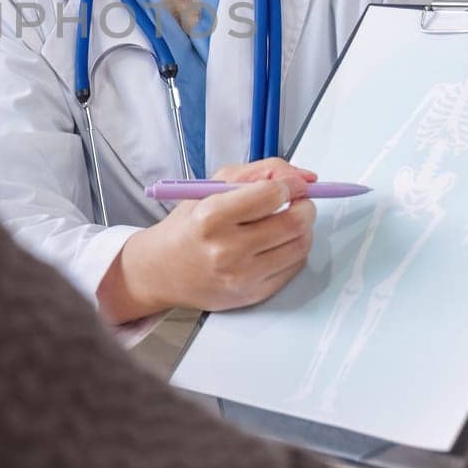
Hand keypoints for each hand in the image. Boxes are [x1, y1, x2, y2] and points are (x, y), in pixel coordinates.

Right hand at [97, 159, 317, 322]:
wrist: (162, 271)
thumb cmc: (188, 226)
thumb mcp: (211, 187)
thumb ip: (258, 173)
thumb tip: (303, 177)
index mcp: (212, 217)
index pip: (272, 195)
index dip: (292, 185)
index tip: (294, 183)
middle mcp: (227, 249)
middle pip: (293, 222)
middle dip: (305, 205)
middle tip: (298, 201)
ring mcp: (242, 276)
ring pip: (300, 246)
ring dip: (304, 228)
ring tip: (288, 220)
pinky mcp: (253, 295)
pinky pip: (293, 268)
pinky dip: (293, 250)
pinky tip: (278, 242)